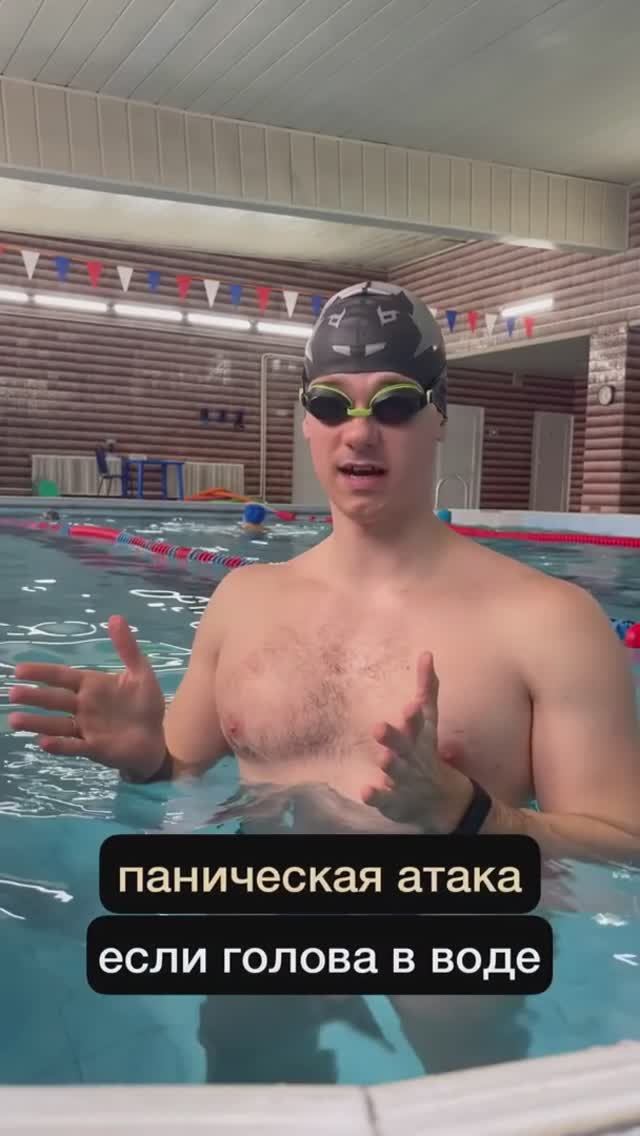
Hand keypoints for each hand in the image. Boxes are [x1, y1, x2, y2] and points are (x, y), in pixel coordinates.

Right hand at [8, 615, 166, 777]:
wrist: (155, 738)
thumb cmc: (144, 704)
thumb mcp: (140, 673)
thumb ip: (127, 648)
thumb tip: (115, 617)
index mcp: (91, 686)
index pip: (62, 676)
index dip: (42, 672)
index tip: (19, 669)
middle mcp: (83, 706)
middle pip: (54, 700)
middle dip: (34, 696)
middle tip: (12, 693)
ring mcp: (86, 728)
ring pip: (57, 724)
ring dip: (37, 722)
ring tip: (14, 720)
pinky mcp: (94, 748)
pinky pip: (73, 746)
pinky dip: (59, 745)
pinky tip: (43, 743)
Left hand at [361, 651, 472, 833]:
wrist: (442, 801)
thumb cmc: (426, 751)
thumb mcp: (429, 722)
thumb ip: (427, 689)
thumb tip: (426, 652)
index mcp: (422, 736)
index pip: (421, 722)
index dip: (415, 716)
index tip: (410, 706)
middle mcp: (415, 756)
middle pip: (406, 746)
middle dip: (395, 737)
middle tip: (378, 728)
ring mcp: (406, 780)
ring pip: (397, 771)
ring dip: (390, 764)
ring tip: (381, 758)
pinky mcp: (395, 800)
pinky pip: (385, 799)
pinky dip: (377, 796)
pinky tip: (366, 790)